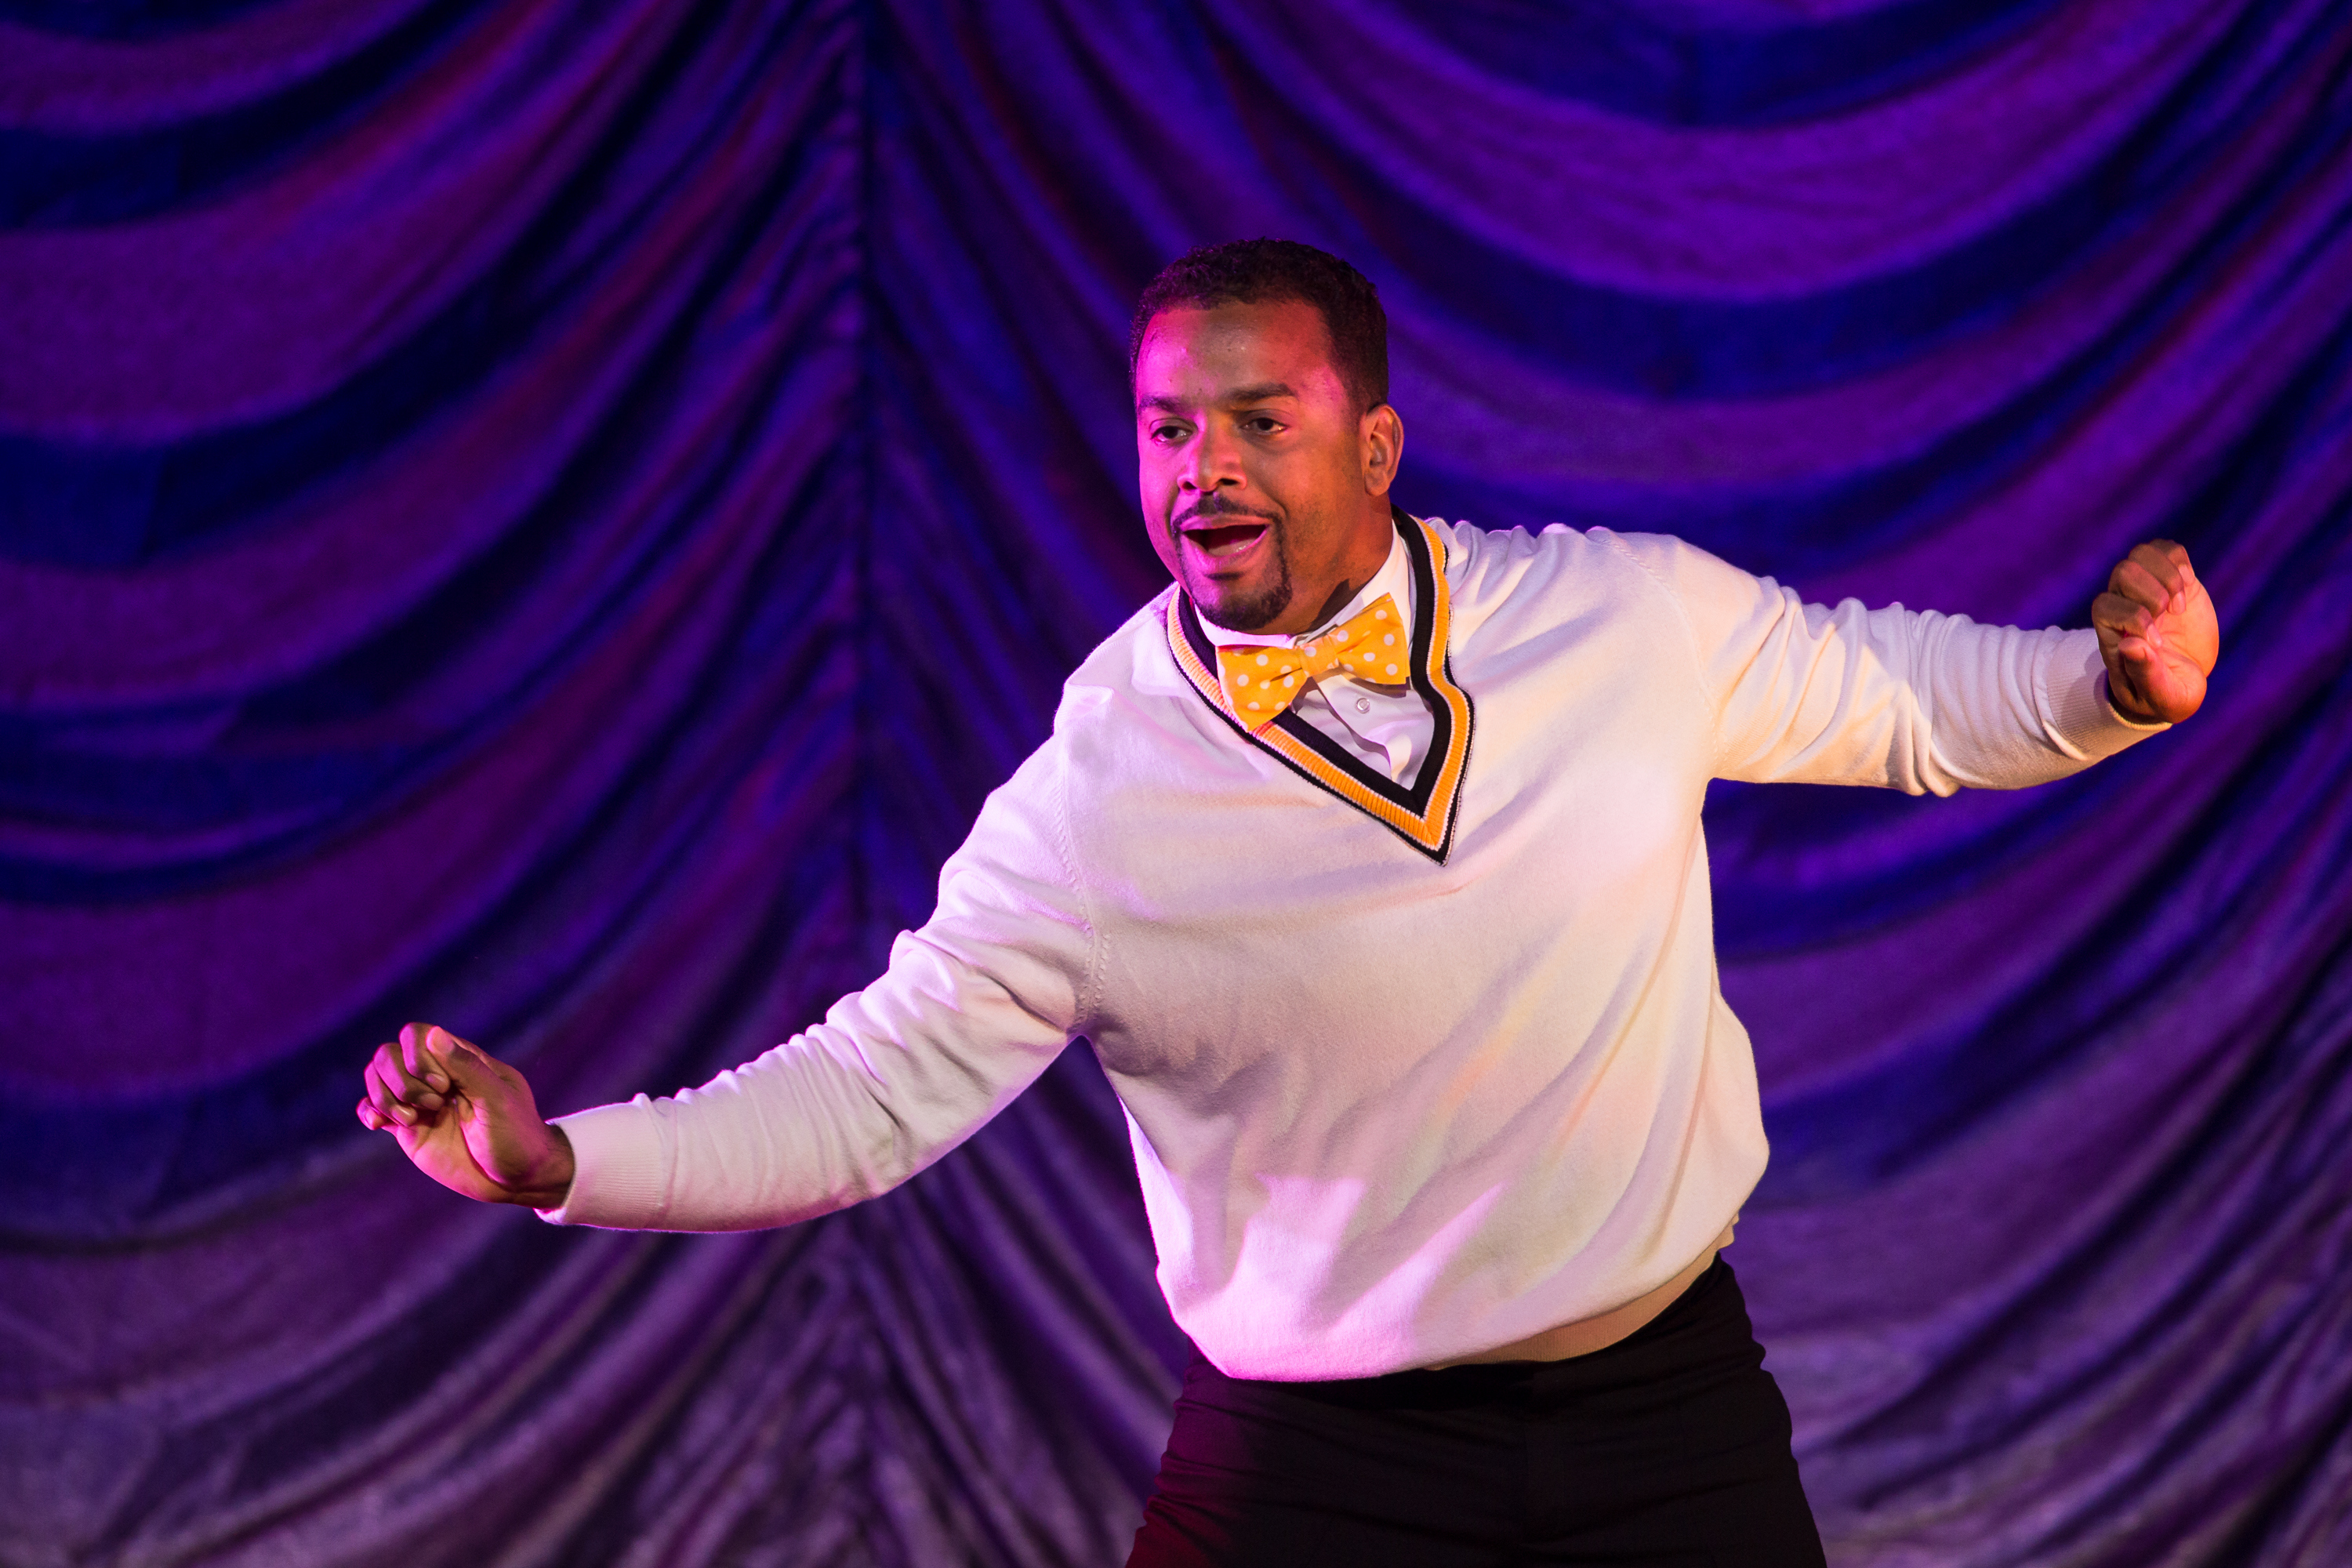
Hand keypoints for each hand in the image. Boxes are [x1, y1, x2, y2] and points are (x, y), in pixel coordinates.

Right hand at [357, 1023, 575, 1206]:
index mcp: (462, 1060)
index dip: (418, 1056)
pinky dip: (369, 1112)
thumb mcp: (496, 1099)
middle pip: (389, 1054)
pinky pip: (374, 1109)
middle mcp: (436, 1076)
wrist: (516, 1178)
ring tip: (411, 1119)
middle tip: (433, 1105)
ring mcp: (421, 1102)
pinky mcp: (410, 1129)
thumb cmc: (516, 1134)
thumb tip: (432, 1033)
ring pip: (377, 1078)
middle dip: (401, 1080)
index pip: (417, 1035)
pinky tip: (379, 1125)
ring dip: (385, 1096)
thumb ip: (465, 1067)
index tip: (444, 1088)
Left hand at [2091, 539, 2218, 723]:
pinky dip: (2179, 562)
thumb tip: (2130, 645)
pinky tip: (2189, 586)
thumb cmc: (2167, 695)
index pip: (2104, 606)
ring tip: (2179, 604)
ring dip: (2166, 575)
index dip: (2133, 618)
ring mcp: (2147, 590)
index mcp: (2112, 635)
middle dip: (2152, 593)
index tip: (2159, 644)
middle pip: (2123, 572)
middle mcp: (2124, 607)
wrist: (2184, 681)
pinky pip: (2166, 549)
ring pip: (2140, 554)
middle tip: (2170, 616)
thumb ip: (2146, 675)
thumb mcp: (2163, 696)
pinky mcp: (2173, 581)